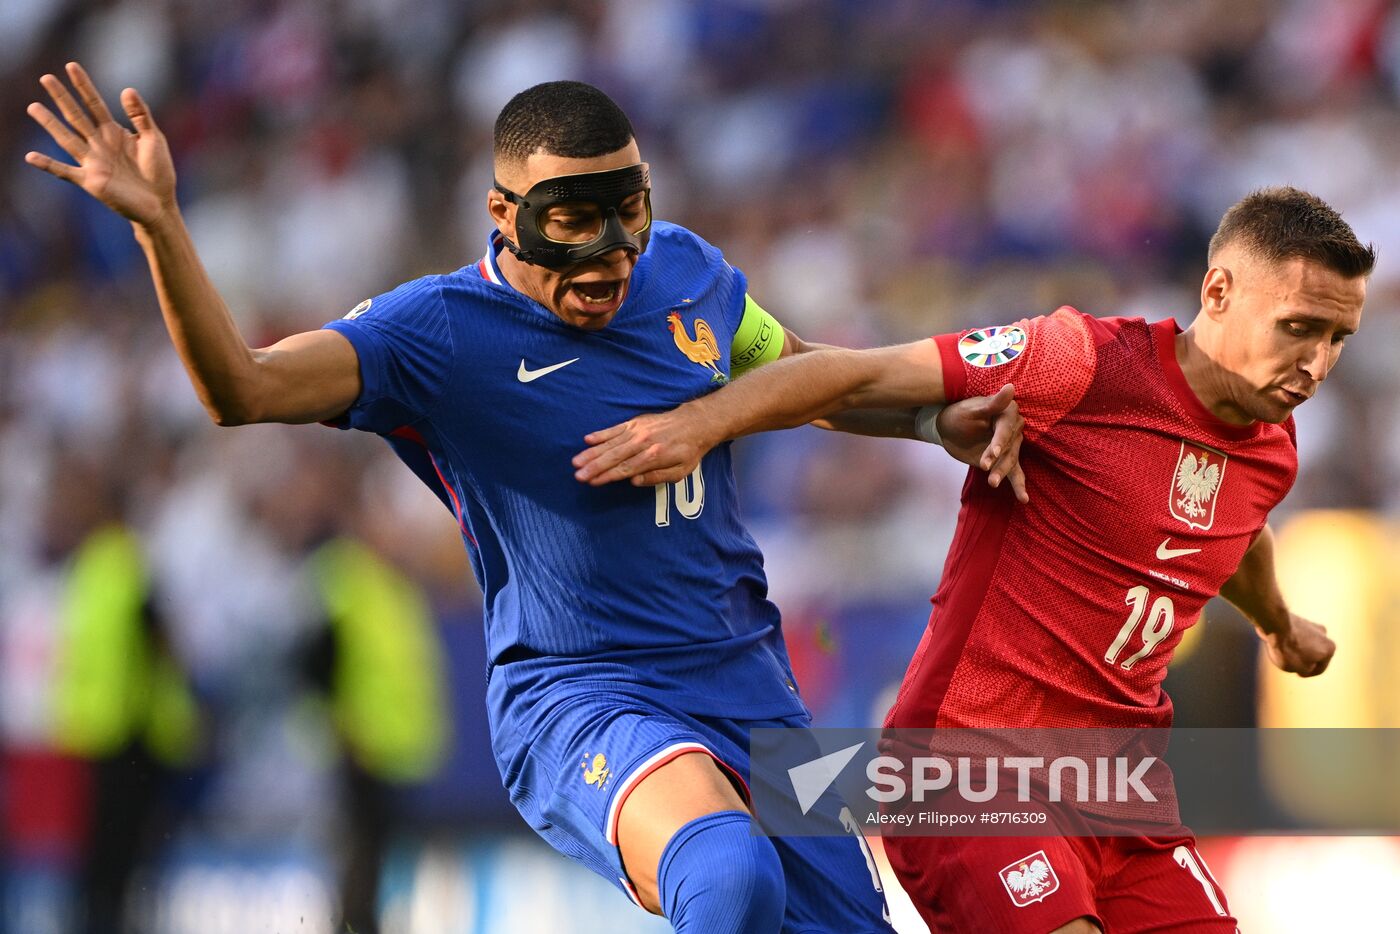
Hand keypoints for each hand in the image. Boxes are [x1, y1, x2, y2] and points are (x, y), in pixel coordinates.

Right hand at [25, 62, 175, 226]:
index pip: (95, 104)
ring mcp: (93, 162)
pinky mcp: (91, 181)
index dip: (84, 86)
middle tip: (46, 78)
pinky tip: (30, 157)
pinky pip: (65, 171)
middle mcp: (99, 144)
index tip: (71, 65)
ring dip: (50, 124)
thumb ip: (140, 116)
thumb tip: (127, 89)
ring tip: (33, 107)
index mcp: (114, 132)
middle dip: (62, 98)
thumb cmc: (158, 171)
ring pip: (67, 138)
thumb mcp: (153, 139)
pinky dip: (48, 165)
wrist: (160, 204)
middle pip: (77, 117)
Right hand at [573, 407, 720, 486]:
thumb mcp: (680, 471)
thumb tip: (633, 481)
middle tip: (577, 475)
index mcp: (654, 456)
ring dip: (592, 453)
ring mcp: (637, 431)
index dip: (608, 476)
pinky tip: (587, 440)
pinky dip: (601, 434)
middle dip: (594, 467)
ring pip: (610, 444)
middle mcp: (643, 443)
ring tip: (576, 461)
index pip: (626, 469)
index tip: (592, 482)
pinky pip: (615, 429)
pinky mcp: (635, 422)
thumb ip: (656, 477)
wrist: (695, 423)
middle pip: (614, 457)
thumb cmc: (688, 451)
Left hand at [936, 384, 1027, 502]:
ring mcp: (1010, 446)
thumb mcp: (972, 409)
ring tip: (992, 483)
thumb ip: (993, 403)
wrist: (948, 428)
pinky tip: (1024, 499)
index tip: (992, 453)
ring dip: (1002, 473)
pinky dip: (1019, 486)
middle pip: (1010, 448)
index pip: (1006, 430)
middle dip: (998, 460)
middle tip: (984, 468)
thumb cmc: (959, 414)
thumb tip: (1011, 387)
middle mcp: (1014, 429)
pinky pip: (1015, 473)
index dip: (999, 442)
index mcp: (1008, 412)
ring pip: (1010, 462)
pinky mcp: (1004, 460)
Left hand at [1261, 614, 1333, 677]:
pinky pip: (1293, 635)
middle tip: (1290, 663)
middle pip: (1313, 654)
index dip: (1307, 674)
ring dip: (1295, 649)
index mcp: (1330, 649)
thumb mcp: (1300, 669)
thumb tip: (1307, 663)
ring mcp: (1311, 624)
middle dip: (1303, 660)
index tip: (1296, 672)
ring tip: (1282, 652)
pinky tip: (1277, 642)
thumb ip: (1308, 669)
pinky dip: (1288, 640)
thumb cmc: (1289, 649)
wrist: (1275, 625)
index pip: (1319, 669)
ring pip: (1304, 644)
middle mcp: (1324, 635)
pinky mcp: (1297, 619)